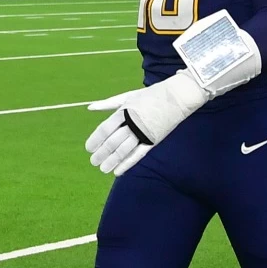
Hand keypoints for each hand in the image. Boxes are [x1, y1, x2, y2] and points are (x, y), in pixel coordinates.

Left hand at [84, 72, 205, 175]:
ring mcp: (144, 133)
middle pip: (113, 141)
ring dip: (112, 161)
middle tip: (93, 161)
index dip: (96, 140)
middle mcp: (133, 123)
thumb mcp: (128, 96)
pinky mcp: (153, 141)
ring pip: (124, 150)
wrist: (177, 97)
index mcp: (125, 111)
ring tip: (103, 169)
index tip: (88, 148)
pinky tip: (118, 171)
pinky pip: (138, 155)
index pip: (105, 128)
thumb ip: (108, 104)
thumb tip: (90, 108)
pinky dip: (127, 164)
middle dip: (102, 153)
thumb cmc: (150, 96)